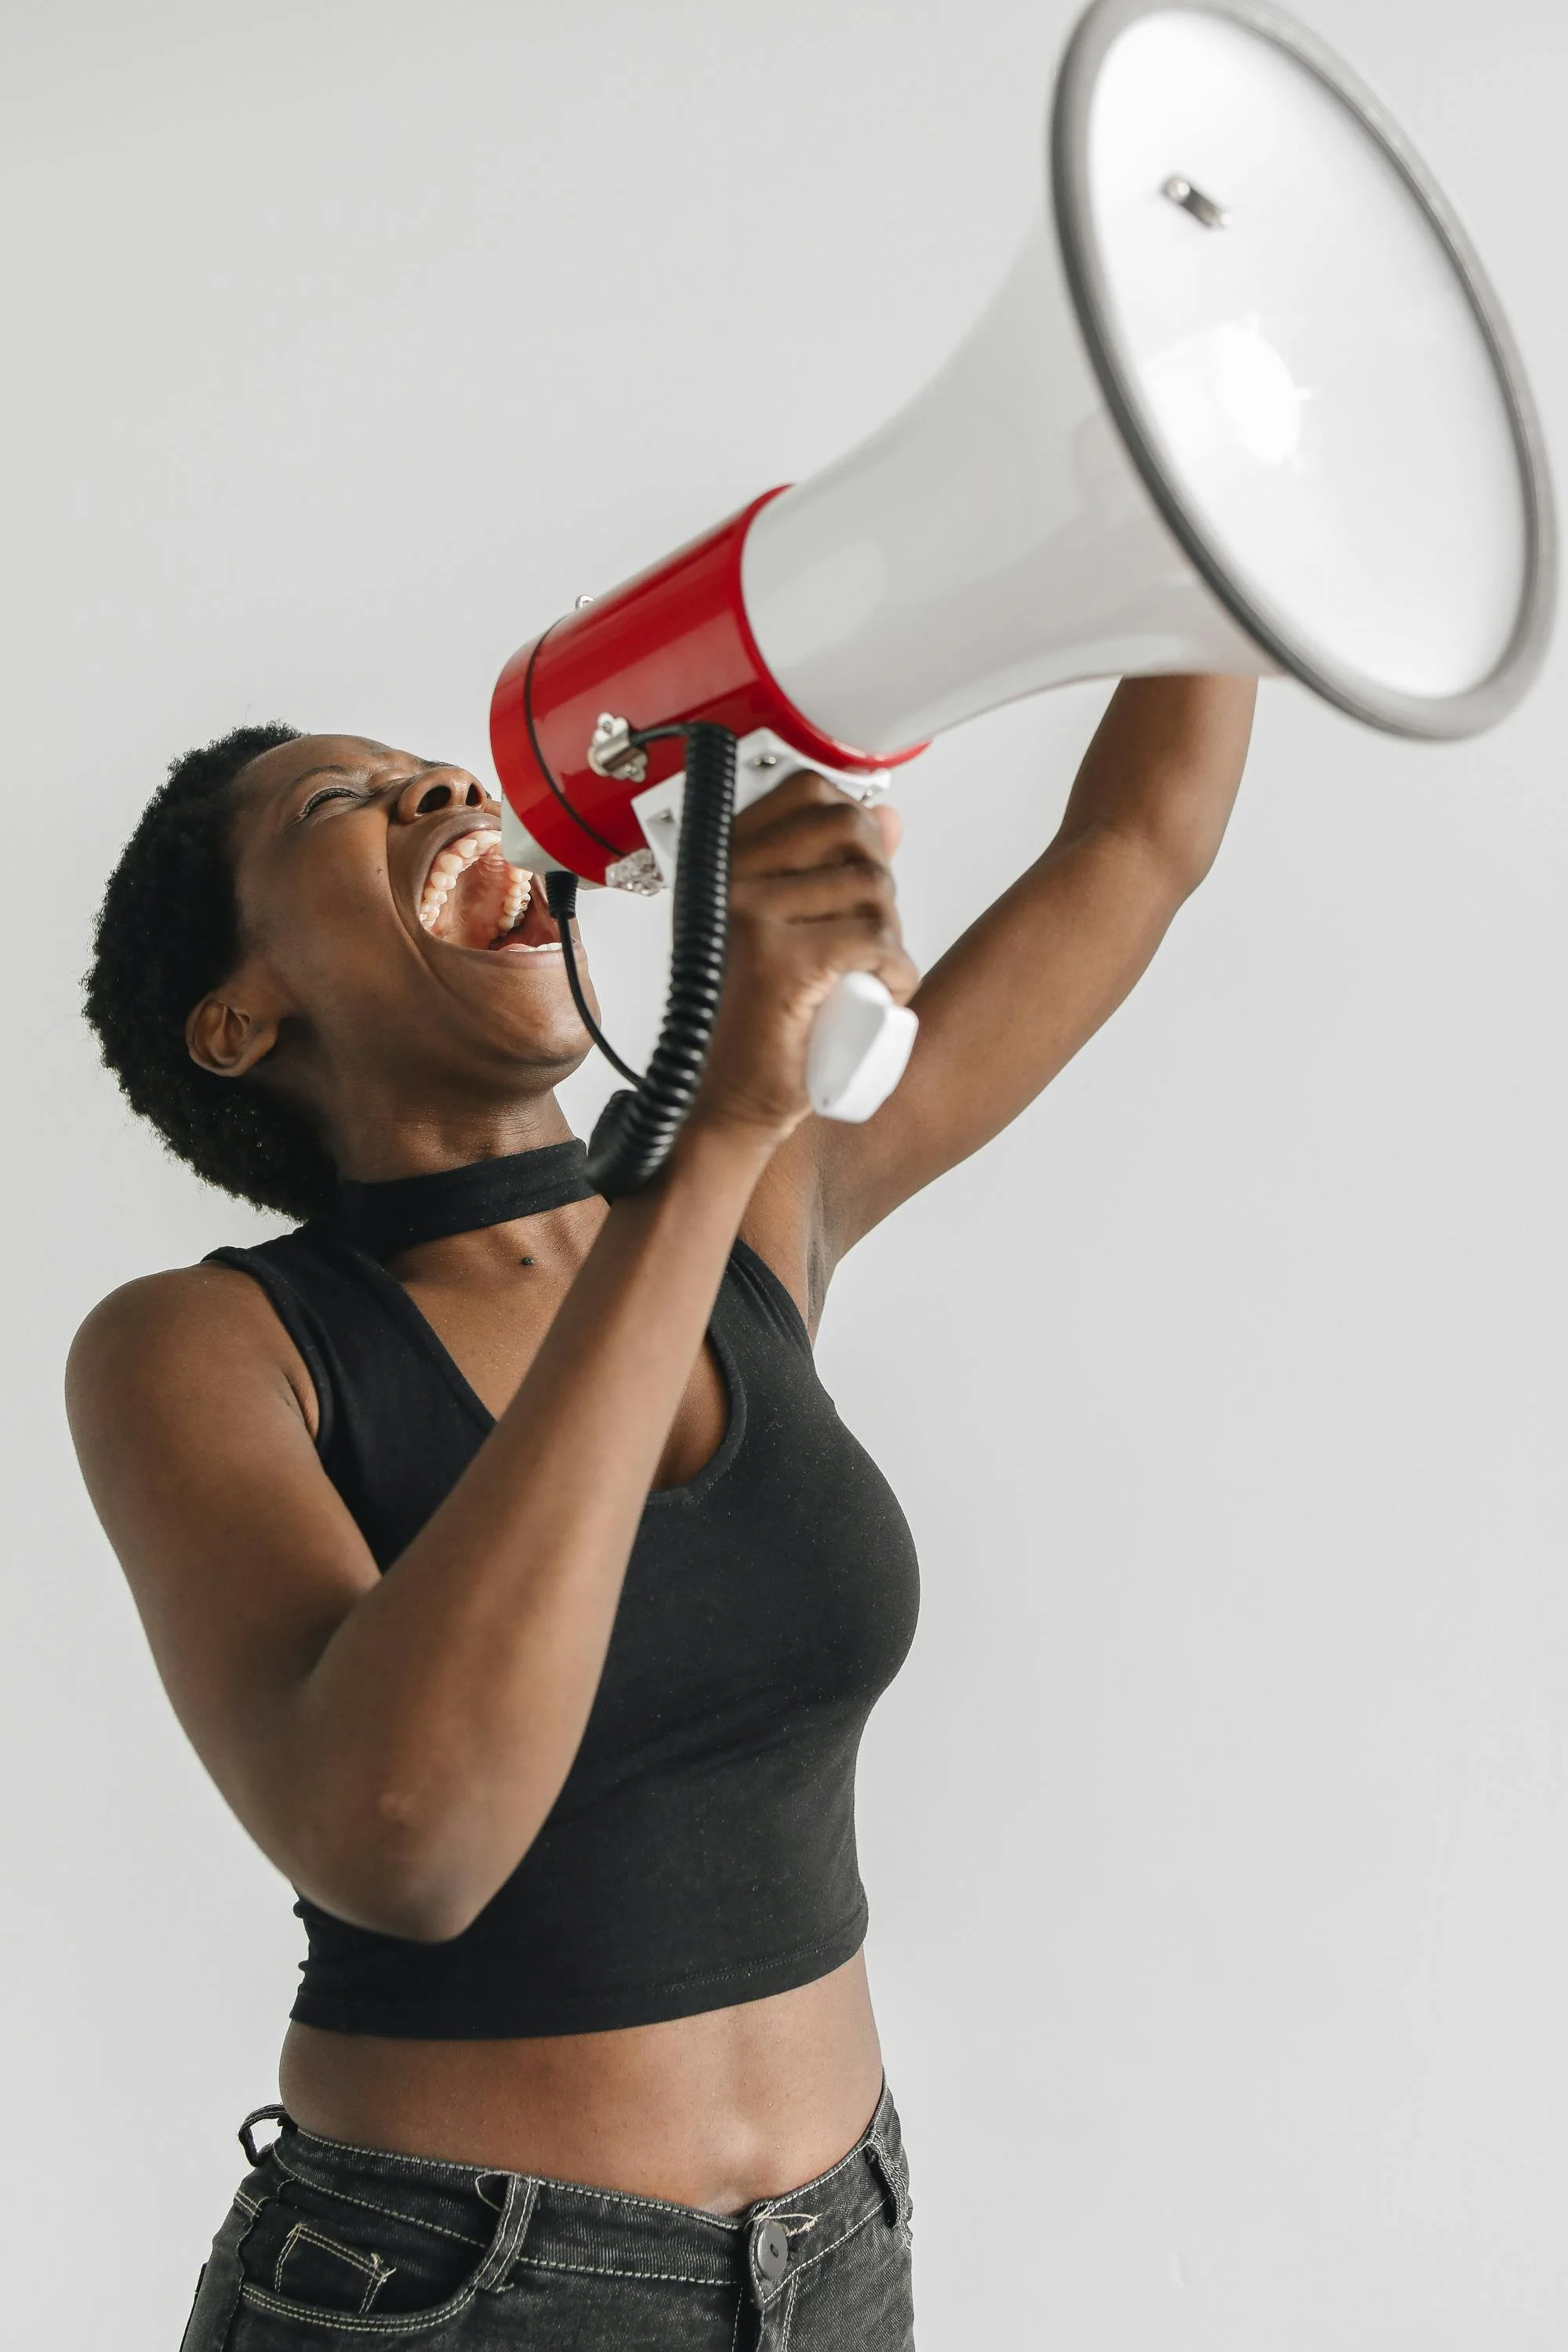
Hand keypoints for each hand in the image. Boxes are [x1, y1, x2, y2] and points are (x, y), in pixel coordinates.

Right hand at [689, 770, 918, 1145]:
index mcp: (723, 863)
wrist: (729, 1100)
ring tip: (862, 975)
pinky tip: (879, 994)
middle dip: (877, 882)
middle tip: (862, 935)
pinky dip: (896, 974)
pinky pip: (876, 941)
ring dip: (889, 938)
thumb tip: (888, 817)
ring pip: (873, 891)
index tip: (855, 866)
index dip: (851, 823)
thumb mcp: (788, 928)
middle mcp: (730, 881)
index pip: (807, 792)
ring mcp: (752, 916)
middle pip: (850, 833)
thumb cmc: (754, 1022)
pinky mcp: (784, 961)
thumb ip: (833, 866)